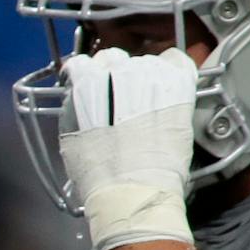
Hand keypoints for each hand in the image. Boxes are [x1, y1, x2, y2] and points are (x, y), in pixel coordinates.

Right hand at [59, 46, 198, 249]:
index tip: (90, 83)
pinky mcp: (178, 87)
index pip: (82, 64)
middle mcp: (119, 72)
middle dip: (113, 75)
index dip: (86, 75)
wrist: (132, 190)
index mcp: (87, 84)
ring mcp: (151, 77)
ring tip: (145, 102)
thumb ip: (76, 108)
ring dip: (143, 77)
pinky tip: (169, 86)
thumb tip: (82, 98)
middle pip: (114, 59)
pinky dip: (173, 69)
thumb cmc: (99, 174)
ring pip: (146, 61)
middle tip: (118, 98)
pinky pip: (178, 62)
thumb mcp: (70, 137)